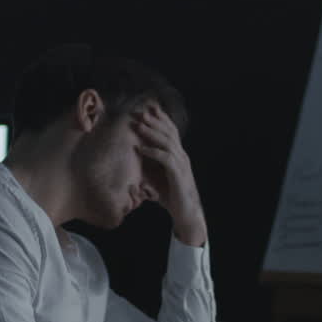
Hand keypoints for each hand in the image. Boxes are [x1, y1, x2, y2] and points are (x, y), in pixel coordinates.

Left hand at [131, 103, 206, 245]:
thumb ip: (149, 167)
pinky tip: (141, 148)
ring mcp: (181, 165)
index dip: (161, 119)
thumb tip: (135, 158)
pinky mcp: (178, 174)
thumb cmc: (171, 196)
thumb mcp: (157, 178)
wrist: (186, 213)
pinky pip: (165, 159)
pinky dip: (152, 151)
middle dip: (155, 121)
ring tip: (139, 125)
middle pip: (169, 133)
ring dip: (152, 133)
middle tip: (141, 111)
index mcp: (179, 155)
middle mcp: (182, 156)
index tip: (148, 109)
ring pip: (167, 142)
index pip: (171, 132)